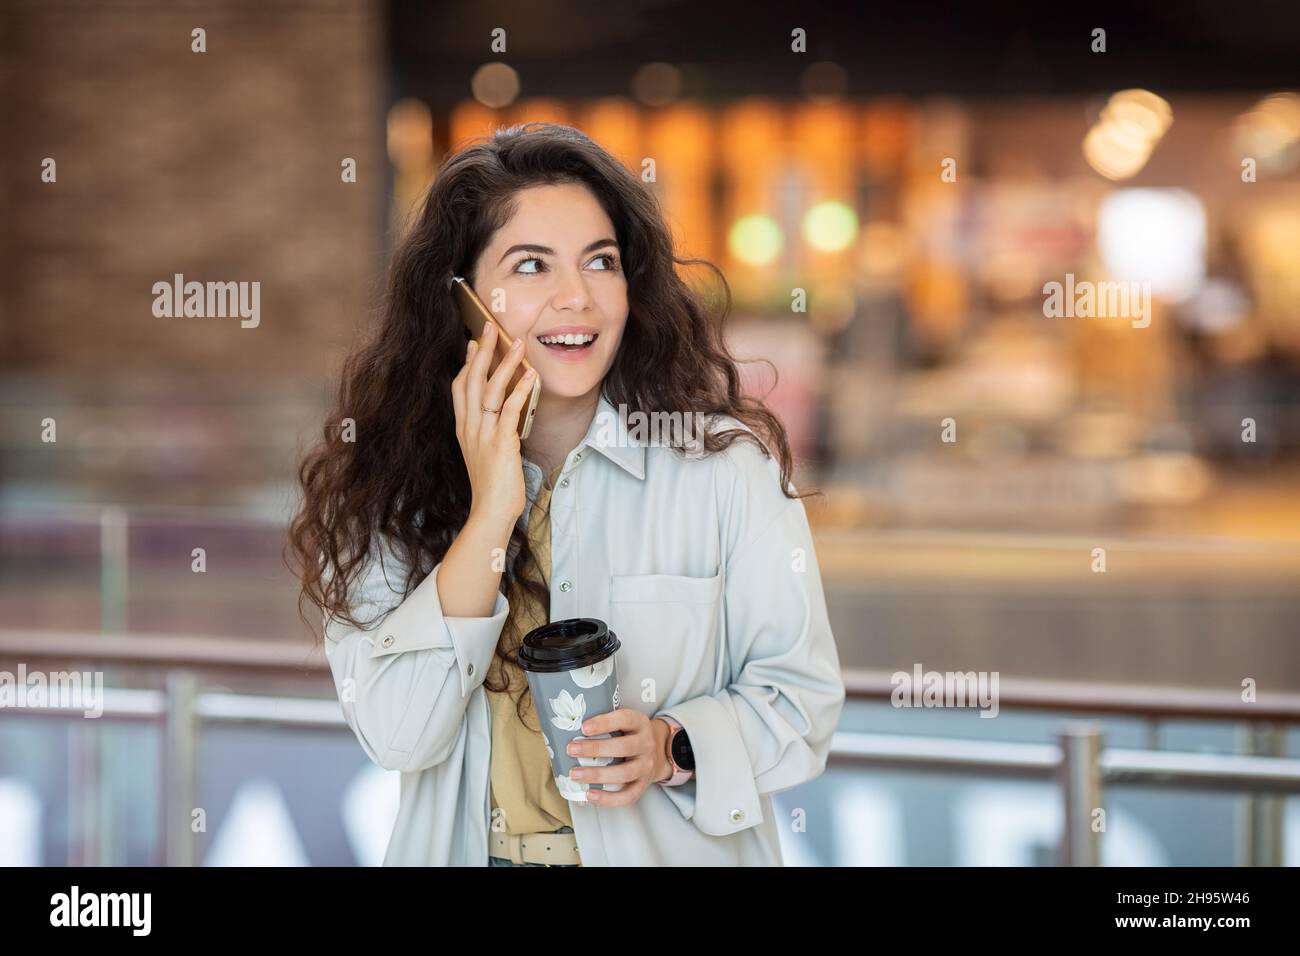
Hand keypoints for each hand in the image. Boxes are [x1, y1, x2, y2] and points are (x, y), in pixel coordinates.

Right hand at [450, 321, 537, 526]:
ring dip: (504, 364)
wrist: (490, 512)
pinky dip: (520, 390)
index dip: (466, 363)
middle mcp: (469, 428)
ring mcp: (482, 434)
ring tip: (516, 343)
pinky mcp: (500, 443)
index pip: (459, 388)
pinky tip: (530, 376)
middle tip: (490, 327)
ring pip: (489, 389)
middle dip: (482, 351)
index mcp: (463, 430)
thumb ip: (489, 433)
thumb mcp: (485, 454)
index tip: (473, 343)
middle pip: (471, 380)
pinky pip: (508, 410)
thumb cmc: (493, 487)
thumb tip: (503, 415)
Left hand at [567, 709, 672, 805]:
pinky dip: (608, 798)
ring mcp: (646, 766)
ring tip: (575, 774)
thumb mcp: (624, 723)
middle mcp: (646, 744)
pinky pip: (628, 795)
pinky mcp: (643, 785)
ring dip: (597, 775)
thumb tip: (568, 727)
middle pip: (624, 747)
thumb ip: (604, 724)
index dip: (604, 723)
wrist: (656, 752)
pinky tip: (590, 794)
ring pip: (625, 773)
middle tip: (571, 749)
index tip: (583, 728)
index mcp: (640, 723)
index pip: (625, 719)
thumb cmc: (629, 735)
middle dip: (595, 749)